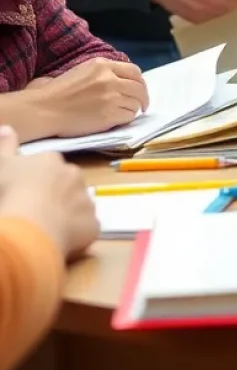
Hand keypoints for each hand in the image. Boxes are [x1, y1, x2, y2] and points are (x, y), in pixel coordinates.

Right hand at [0, 126, 98, 257]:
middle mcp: (75, 176)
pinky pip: (85, 228)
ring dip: (66, 215)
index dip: (36, 182)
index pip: (47, 168)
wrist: (29, 223)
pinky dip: (75, 235)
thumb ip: (5, 146)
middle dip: (54, 196)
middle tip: (35, 212)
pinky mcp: (93, 225)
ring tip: (46, 229)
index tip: (24, 193)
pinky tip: (59, 242)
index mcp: (52, 161)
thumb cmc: (9, 191)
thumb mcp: (1, 165)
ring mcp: (87, 200)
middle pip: (66, 185)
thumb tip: (7, 127)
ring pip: (78, 206)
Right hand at [31, 58, 147, 136]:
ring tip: (123, 113)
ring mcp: (111, 96)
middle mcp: (110, 78)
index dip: (139, 82)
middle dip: (142, 97)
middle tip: (141, 105)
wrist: (44, 109)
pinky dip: (126, 119)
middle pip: (139, 87)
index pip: (134, 71)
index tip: (139, 90)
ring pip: (135, 103)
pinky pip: (128, 116)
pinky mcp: (109, 114)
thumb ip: (104, 72)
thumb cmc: (57, 92)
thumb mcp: (83, 71)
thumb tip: (123, 80)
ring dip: (132, 109)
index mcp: (102, 65)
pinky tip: (116, 120)